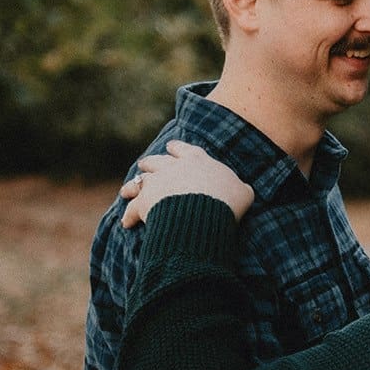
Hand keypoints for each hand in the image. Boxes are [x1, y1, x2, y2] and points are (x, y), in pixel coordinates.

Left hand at [120, 140, 254, 228]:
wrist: (205, 211)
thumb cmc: (227, 200)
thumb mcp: (243, 192)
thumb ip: (240, 189)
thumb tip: (243, 191)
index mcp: (197, 160)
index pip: (185, 150)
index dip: (177, 148)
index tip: (171, 146)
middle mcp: (173, 167)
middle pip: (157, 161)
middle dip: (150, 163)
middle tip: (144, 163)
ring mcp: (157, 183)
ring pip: (139, 181)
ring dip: (132, 186)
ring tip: (126, 190)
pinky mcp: (145, 202)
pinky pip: (132, 209)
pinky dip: (128, 216)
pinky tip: (126, 223)